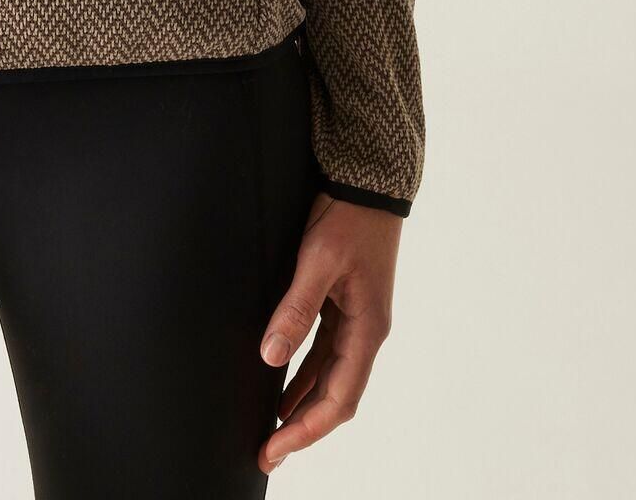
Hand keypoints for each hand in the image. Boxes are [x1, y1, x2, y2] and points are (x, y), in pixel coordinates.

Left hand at [256, 189, 402, 472]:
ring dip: (303, 405)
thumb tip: (272, 356)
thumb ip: (296, 309)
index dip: (307, 430)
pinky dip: (305, 375)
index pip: (338, 400)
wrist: (367, 185)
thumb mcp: (318, 262)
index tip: (276, 448)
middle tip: (267, 450)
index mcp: (367, 330)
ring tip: (273, 429)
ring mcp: (356, 320)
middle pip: (335, 397)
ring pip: (330, 379)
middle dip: (303, 428)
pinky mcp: (344, 305)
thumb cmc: (348, 219)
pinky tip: (283, 382)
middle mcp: (365, 333)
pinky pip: (325, 354)